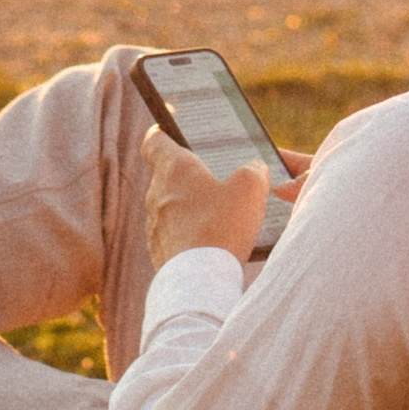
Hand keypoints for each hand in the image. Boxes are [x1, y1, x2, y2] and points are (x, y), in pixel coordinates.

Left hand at [142, 124, 273, 274]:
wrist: (199, 280)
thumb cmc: (222, 227)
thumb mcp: (250, 189)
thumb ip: (253, 171)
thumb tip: (253, 170)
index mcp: (175, 168)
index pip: (154, 139)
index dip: (163, 131)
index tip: (171, 128)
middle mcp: (157, 192)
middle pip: (168, 174)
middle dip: (189, 176)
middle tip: (215, 178)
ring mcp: (154, 223)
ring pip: (171, 206)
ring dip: (190, 207)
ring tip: (219, 215)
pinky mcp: (159, 250)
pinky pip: (173, 233)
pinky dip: (188, 233)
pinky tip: (210, 242)